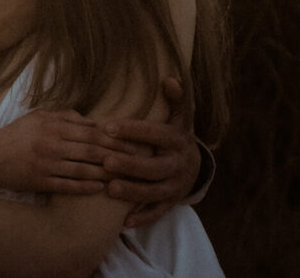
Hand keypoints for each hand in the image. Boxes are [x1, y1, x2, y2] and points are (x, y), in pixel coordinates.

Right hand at [0, 110, 124, 194]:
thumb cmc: (16, 135)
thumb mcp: (38, 117)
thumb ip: (66, 116)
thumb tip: (93, 121)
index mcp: (53, 126)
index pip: (91, 131)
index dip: (114, 138)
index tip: (133, 142)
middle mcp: (51, 144)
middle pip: (91, 150)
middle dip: (116, 156)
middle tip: (137, 161)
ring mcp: (46, 164)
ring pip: (83, 169)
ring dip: (105, 174)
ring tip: (124, 177)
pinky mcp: (40, 182)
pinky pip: (68, 186)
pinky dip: (85, 188)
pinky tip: (100, 188)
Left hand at [99, 78, 200, 227]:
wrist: (194, 165)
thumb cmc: (174, 136)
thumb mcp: (179, 117)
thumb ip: (175, 100)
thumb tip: (169, 79)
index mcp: (178, 140)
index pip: (156, 133)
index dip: (133, 130)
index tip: (108, 126)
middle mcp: (178, 164)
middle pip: (155, 167)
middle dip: (130, 165)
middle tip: (106, 161)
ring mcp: (176, 186)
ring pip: (154, 192)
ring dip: (133, 192)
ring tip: (110, 188)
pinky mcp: (171, 202)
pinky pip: (157, 212)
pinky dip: (142, 217)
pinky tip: (124, 221)